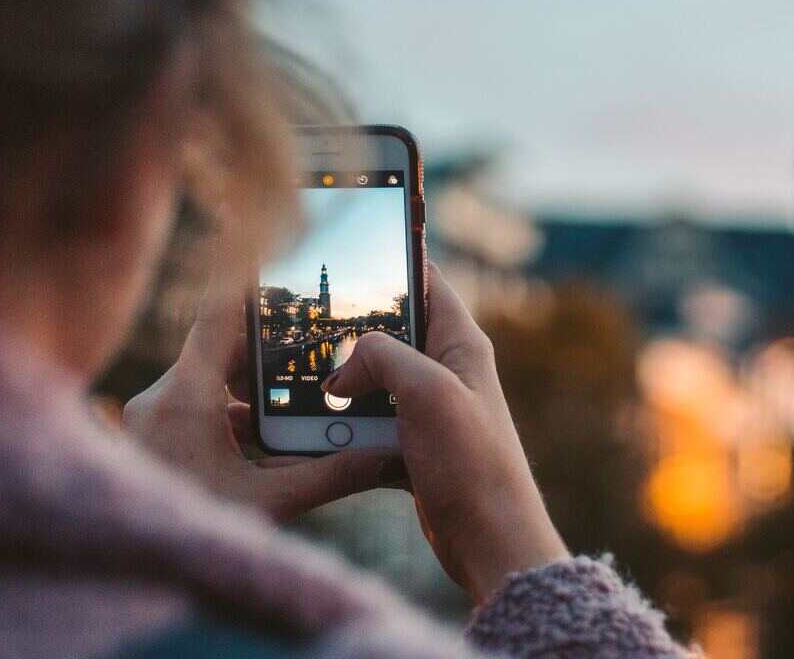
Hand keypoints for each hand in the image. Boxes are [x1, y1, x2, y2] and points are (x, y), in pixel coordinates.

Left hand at [122, 266, 399, 521]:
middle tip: (318, 323)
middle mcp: (164, 396)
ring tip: (305, 372)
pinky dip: (238, 410)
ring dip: (257, 379)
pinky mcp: (157, 439)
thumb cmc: (190, 537)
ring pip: (214, 378)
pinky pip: (202, 407)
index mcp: (185, 396)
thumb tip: (387, 454)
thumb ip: (329, 474)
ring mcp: (156, 418)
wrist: (120, 576)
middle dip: (273, 338)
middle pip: (225, 344)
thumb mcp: (267, 505)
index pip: (219, 311)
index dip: (250, 275)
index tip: (277, 243)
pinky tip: (273, 427)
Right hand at [322, 264, 568, 602]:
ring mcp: (430, 411)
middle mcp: (448, 370)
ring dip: (343, 386)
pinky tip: (318, 432)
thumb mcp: (428, 392)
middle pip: (390, 332)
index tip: (350, 251)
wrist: (492, 542)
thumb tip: (343, 367)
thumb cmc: (473, 464)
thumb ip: (383, 357)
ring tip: (301, 382)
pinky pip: (372, 425)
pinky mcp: (415, 447)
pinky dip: (347, 428)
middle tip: (304, 326)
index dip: (392, 262)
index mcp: (461, 343)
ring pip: (374, 381)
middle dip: (350, 332)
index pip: (426, 283)